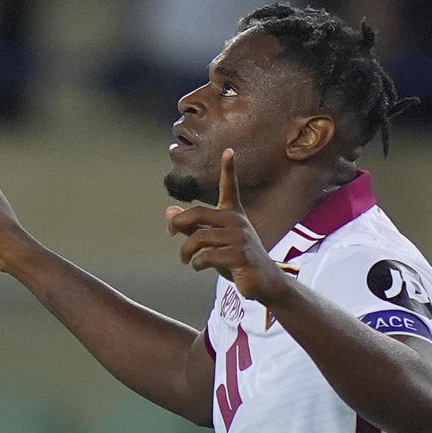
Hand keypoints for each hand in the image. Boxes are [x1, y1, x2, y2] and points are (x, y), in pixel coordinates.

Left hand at [165, 148, 289, 303]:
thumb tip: (169, 212)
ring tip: (185, 260)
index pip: (230, 188)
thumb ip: (191, 227)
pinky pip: (206, 256)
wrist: (262, 282)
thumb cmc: (237, 260)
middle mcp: (237, 221)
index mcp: (233, 214)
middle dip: (178, 224)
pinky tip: (199, 266)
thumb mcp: (213, 242)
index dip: (228, 169)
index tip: (229, 150)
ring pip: (198, 238)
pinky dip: (197, 263)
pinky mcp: (240, 255)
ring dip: (186, 251)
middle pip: (198, 213)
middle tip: (170, 234)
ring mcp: (240, 237)